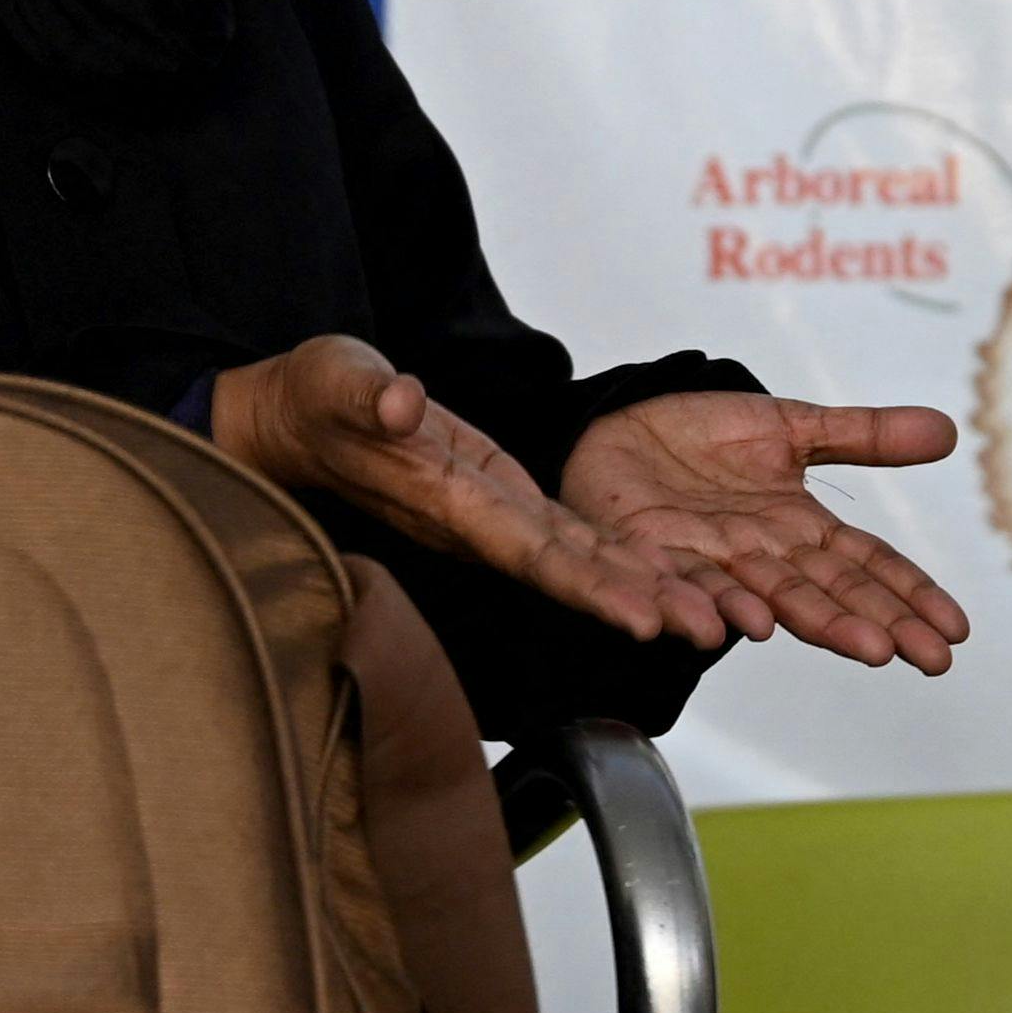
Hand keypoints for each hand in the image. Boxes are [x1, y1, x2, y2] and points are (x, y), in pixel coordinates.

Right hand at [213, 336, 712, 647]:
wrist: (298, 422)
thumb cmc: (315, 399)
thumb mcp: (336, 383)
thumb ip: (368, 398)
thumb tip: (401, 403)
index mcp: (446, 502)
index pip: (529, 551)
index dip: (588, 584)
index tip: (642, 616)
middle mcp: (478, 524)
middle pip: (571, 572)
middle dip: (639, 601)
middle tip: (709, 629)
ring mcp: (492, 517)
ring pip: (580, 561)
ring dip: (643, 589)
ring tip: (712, 617)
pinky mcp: (501, 500)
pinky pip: (570, 537)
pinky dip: (620, 558)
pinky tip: (670, 574)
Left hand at [551, 391, 968, 674]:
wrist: (621, 423)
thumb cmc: (705, 437)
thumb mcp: (792, 426)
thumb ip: (863, 435)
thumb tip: (951, 431)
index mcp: (798, 529)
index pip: (865, 565)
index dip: (909, 596)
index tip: (955, 631)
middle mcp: (760, 555)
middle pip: (827, 593)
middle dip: (876, 625)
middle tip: (928, 660)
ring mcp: (706, 560)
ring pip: (762, 598)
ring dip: (806, 624)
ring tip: (858, 647)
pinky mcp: (646, 553)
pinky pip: (673, 582)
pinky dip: (696, 609)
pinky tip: (721, 629)